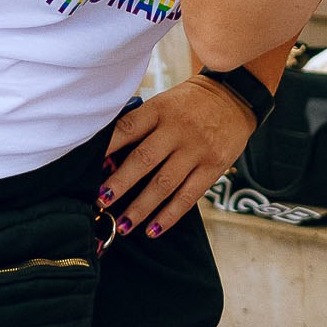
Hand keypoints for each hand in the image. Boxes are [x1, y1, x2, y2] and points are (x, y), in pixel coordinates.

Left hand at [99, 75, 257, 237]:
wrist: (237, 96)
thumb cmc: (191, 103)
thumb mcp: (166, 102)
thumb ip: (142, 125)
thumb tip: (109, 160)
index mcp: (161, 109)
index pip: (128, 128)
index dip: (107, 148)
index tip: (89, 166)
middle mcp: (179, 129)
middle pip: (144, 160)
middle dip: (120, 183)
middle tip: (101, 201)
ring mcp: (198, 149)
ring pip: (164, 184)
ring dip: (141, 208)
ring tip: (123, 224)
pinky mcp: (213, 166)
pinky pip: (188, 196)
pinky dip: (169, 215)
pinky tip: (153, 229)